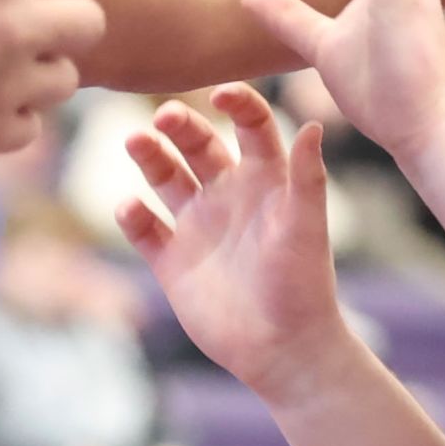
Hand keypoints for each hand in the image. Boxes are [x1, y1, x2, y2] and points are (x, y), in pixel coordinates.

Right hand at [117, 85, 350, 403]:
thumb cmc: (303, 286)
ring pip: (164, 177)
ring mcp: (198, 227)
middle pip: (198, 144)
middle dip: (179, 126)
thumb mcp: (306, 227)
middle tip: (163, 118)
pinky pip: (144, 230)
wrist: (283, 351)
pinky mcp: (172, 263)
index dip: (236, 103)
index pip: (250, 126)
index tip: (219, 94)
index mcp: (266, 181)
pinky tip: (130, 208)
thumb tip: (314, 124)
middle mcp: (229, 196)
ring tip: (134, 141)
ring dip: (149, 156)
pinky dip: (132, 216)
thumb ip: (307, 178)